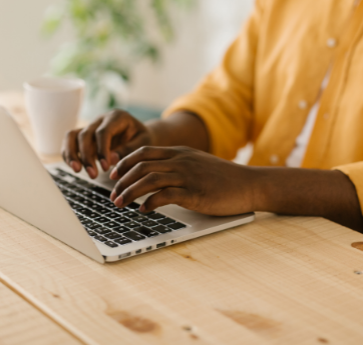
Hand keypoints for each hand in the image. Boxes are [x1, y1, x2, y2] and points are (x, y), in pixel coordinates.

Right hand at [62, 109, 154, 178]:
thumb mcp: (143, 142)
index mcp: (117, 117)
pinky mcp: (84, 135)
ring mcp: (91, 126)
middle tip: (93, 175)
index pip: (103, 132)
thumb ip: (128, 150)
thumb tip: (111, 159)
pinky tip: (74, 167)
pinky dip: (68, 153)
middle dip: (87, 156)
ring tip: (76, 170)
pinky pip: (70, 141)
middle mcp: (101, 119)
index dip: (102, 150)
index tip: (105, 167)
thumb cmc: (142, 137)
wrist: (138, 133)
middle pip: (86, 134)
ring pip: (72, 135)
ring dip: (72, 153)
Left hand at [109, 146, 258, 215]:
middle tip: (112, 195)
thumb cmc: (223, 178)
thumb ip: (178, 166)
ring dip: (130, 192)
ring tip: (120, 204)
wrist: (249, 184)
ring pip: (149, 179)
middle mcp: (181, 161)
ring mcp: (188, 176)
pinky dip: (150, 203)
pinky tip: (143, 210)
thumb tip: (155, 178)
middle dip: (122, 180)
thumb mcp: (197, 164)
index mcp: (180, 152)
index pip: (143, 152)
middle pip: (141, 165)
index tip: (114, 175)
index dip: (124, 163)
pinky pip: (165, 195)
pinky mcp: (195, 193)